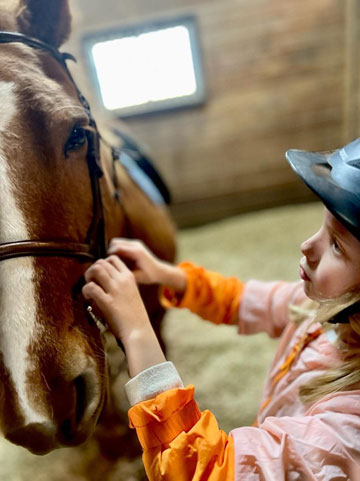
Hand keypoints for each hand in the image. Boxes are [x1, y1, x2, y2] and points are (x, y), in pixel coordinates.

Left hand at [82, 256, 166, 376]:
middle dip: (92, 270)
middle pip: (101, 262)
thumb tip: (103, 279)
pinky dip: (86, 290)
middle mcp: (122, 280)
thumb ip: (120, 284)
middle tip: (91, 281)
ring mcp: (115, 290)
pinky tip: (88, 298)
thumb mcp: (131, 292)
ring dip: (88, 277)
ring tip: (89, 288)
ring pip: (95, 269)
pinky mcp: (108, 302)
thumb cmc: (134, 314)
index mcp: (129, 277)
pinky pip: (91, 287)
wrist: (138, 330)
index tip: (100, 275)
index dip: (102, 264)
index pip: (113, 259)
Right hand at [107, 238, 186, 293]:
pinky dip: (117, 249)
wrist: (160, 271)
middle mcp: (136, 245)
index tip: (104, 263)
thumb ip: (125, 273)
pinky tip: (117, 260)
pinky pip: (122, 243)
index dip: (108, 254)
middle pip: (115, 242)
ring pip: (117, 241)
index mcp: (136, 252)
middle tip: (106, 262)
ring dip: (112, 250)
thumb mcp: (137, 277)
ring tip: (111, 261)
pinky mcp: (135, 244)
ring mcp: (136, 243)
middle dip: (109, 251)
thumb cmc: (150, 275)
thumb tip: (112, 273)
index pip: (117, 247)